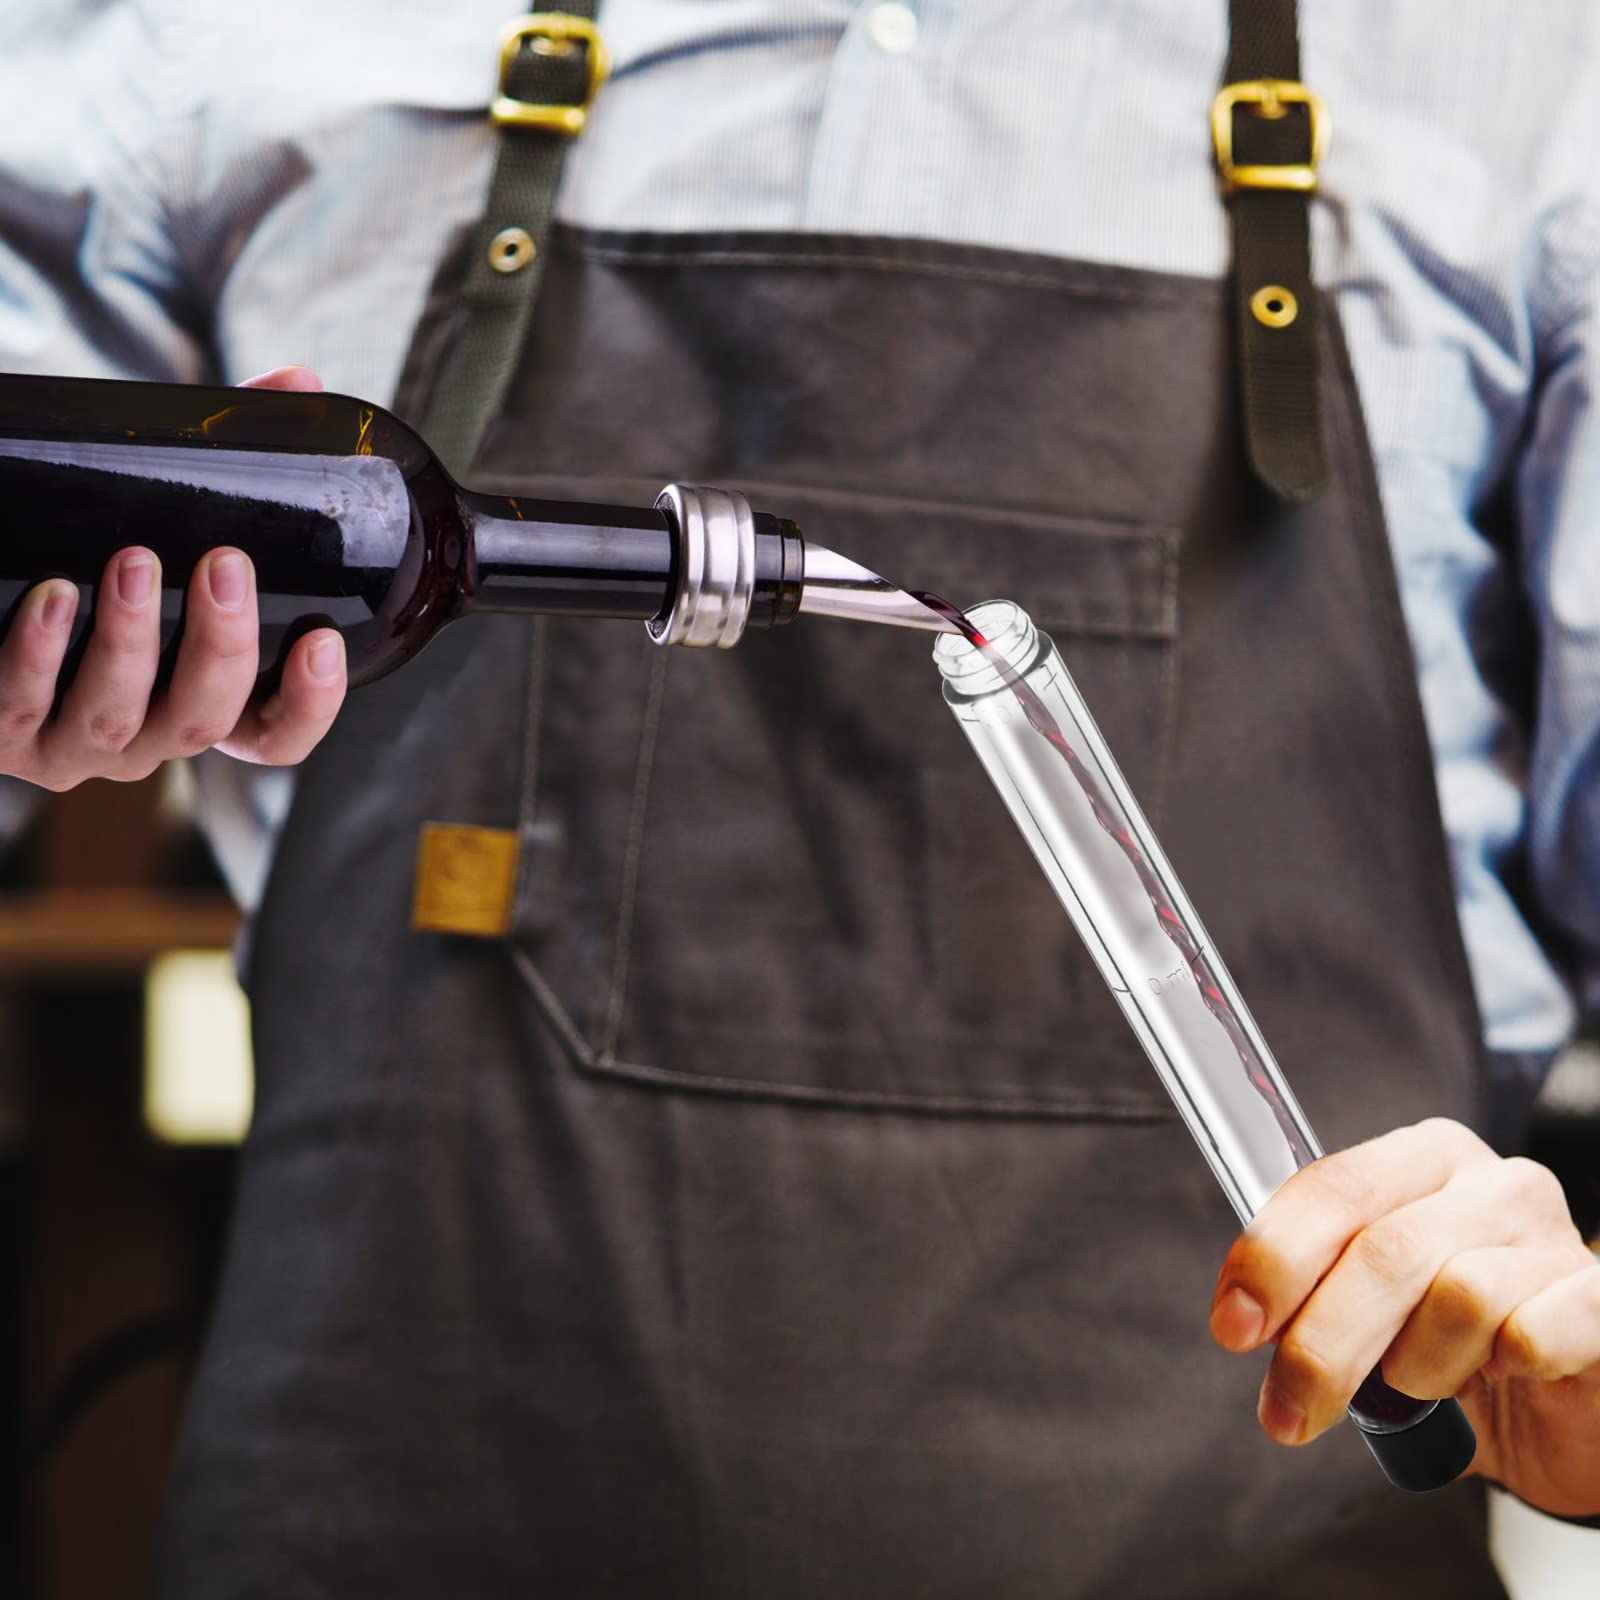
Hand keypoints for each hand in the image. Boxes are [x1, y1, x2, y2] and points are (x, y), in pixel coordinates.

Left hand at [0, 365, 347, 789]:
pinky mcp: (7, 730)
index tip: (320, 641)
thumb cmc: (96, 555)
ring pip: (119, 717)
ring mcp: (76, 742)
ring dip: (131, 643)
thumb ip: (234, 456)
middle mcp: (150, 736)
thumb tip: (299, 384)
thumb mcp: (168, 517)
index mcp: (204, 702)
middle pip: (204, 721)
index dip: (309, 704)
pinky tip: (54, 594)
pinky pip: (25, 701)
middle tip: (223, 562)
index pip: (276, 736)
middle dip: (221, 646)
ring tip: (131, 560)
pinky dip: (41, 650)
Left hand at [1209, 1117, 1599, 1516]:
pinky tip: (1498, 1377)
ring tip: (1419, 1385)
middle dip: (1321, 1342)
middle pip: (1383, 1249)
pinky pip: (1531, 1333)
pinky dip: (1498, 1369)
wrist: (1564, 1410)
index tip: (1233, 1324)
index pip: (1334, 1187)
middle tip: (1287, 1408)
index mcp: (1422, 1160)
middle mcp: (1492, 1183)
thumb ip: (1314, 1288)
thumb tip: (1244, 1313)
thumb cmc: (1458, 1348)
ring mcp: (1555, 1238)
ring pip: (1457, 1294)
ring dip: (1417, 1366)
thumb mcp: (1371, 1308)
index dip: (1273, 1257)